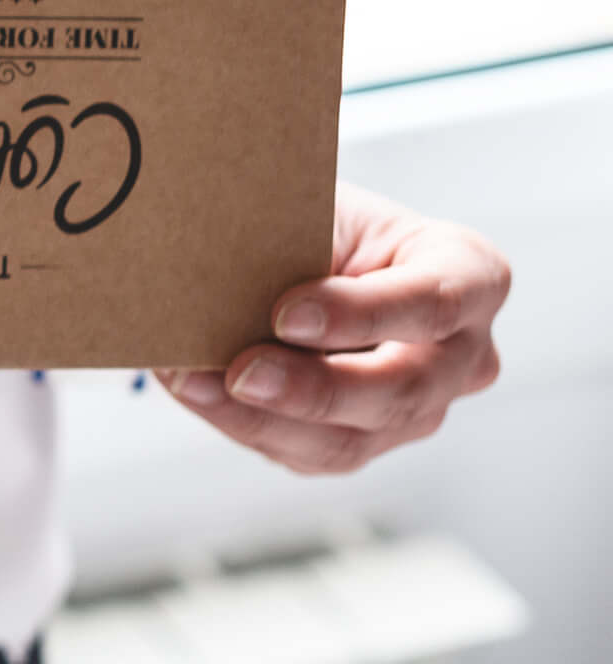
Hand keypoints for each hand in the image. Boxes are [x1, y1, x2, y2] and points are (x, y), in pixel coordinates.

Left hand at [160, 182, 509, 474]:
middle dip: (314, 388)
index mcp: (470, 274)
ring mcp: (421, 407)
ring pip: (352, 437)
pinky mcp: (366, 440)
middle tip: (241, 372)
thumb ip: (295, 243)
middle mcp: (462, 351)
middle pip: (403, 389)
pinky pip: (309, 453)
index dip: (362, 314)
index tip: (285, 312)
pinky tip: (201, 393)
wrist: (301, 249)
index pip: (434, 303)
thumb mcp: (316, 210)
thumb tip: (222, 277)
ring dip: (263, 417)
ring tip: (194, 382)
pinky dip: (246, 424)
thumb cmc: (318, 220)